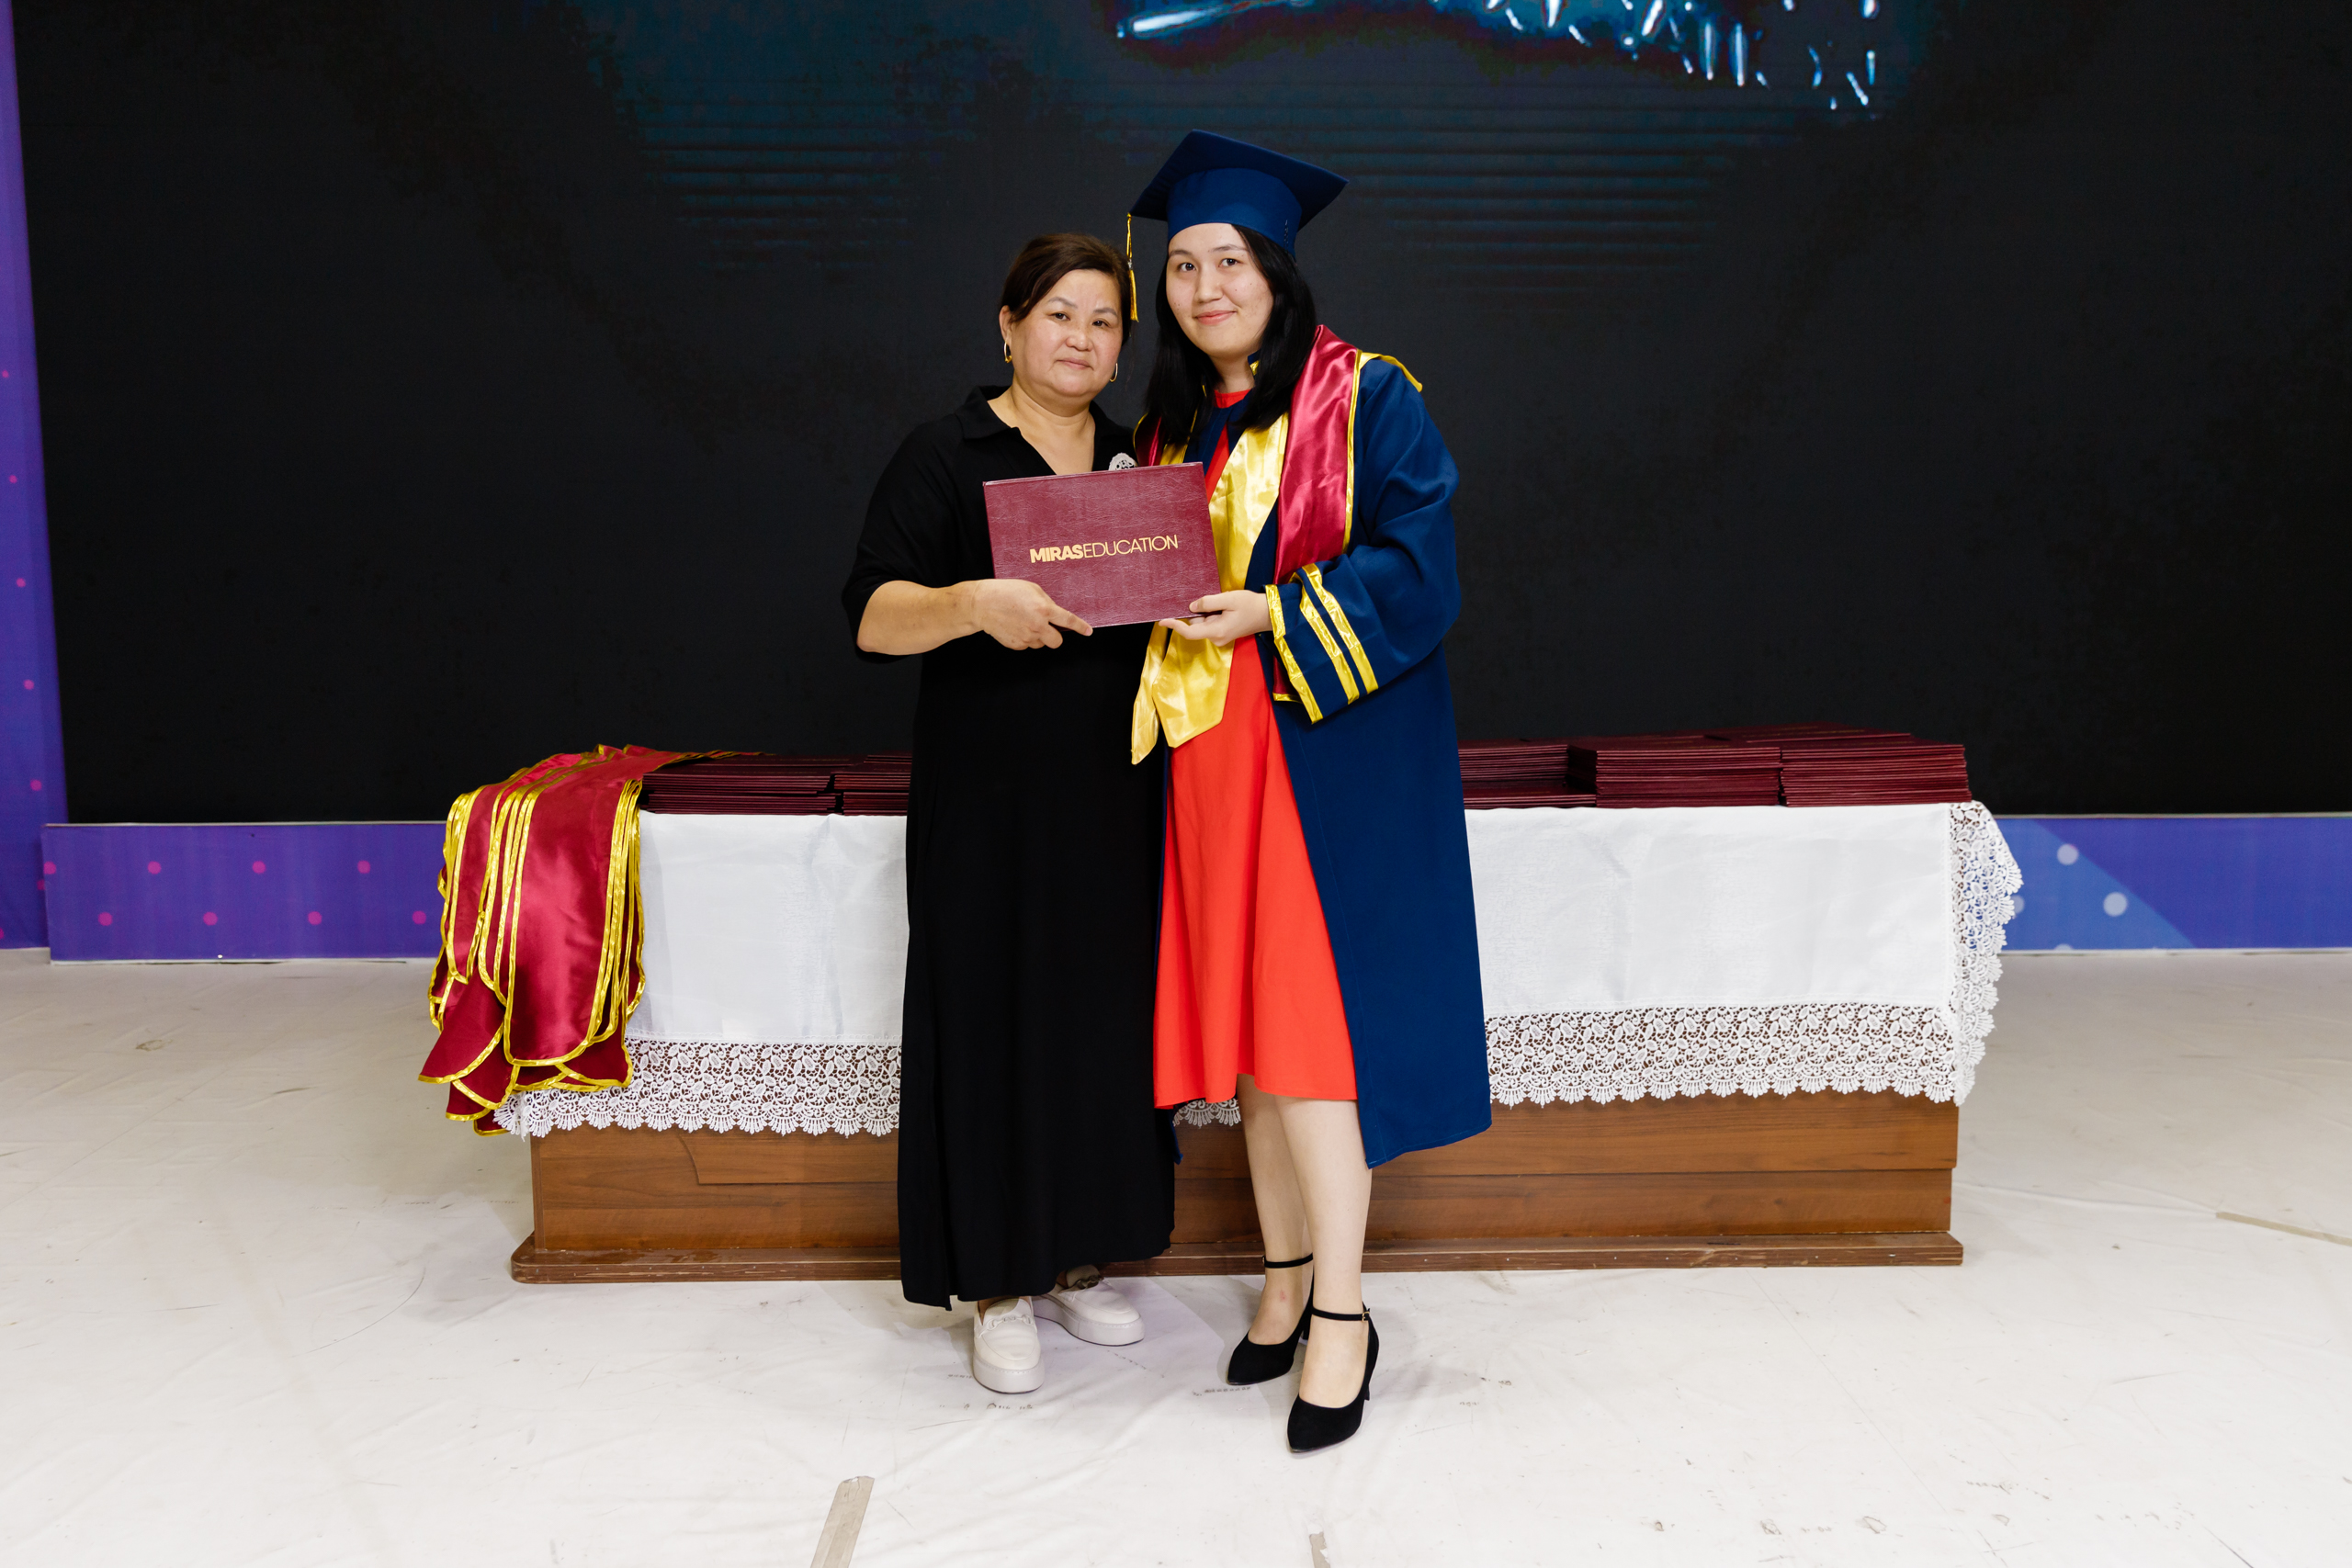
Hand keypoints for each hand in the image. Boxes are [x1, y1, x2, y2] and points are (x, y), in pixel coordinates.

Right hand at [966, 578, 1091, 649]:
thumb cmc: (1006, 592)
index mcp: (1044, 609)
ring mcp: (1026, 637)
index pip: (1068, 621)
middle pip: (1057, 641)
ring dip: (1038, 636)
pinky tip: (1015, 626)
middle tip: (1048, 628)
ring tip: (1023, 622)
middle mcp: (1037, 626)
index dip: (1081, 627)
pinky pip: (1027, 645)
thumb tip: (1056, 615)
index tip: (1088, 631)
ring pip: (1041, 643)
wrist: (981, 604)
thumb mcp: (1032, 589)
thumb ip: (1046, 602)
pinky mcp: (1016, 645)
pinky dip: (1025, 638)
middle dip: (1055, 636)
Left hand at [1158, 589, 1271, 647]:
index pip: (1189, 632)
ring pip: (1204, 623)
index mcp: (1216, 631)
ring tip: (1224, 603)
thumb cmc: (1250, 605)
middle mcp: (1216, 638)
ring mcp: (1220, 638)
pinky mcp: (1224, 634)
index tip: (1162, 620)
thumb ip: (1208, 603)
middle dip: (1199, 612)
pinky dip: (1213, 615)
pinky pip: (1211, 624)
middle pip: (1197, 625)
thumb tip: (1191, 607)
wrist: (1268, 614)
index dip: (1175, 626)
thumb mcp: (1228, 599)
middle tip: (1214, 600)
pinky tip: (1225, 607)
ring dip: (1208, 612)